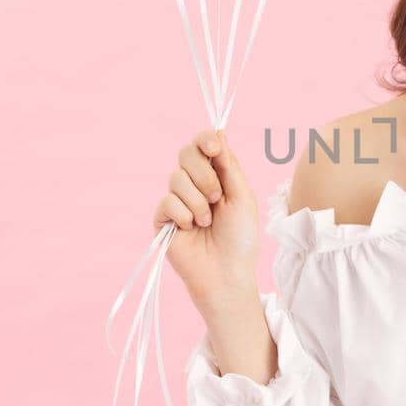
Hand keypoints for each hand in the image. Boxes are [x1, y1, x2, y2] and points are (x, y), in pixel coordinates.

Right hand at [154, 129, 260, 312]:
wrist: (226, 272)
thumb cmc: (241, 238)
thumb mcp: (242, 197)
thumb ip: (229, 166)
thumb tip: (219, 133)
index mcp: (217, 175)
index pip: (204, 145)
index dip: (206, 140)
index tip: (214, 147)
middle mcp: (195, 183)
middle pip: (186, 154)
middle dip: (204, 174)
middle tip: (217, 197)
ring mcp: (177, 200)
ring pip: (176, 178)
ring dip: (198, 202)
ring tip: (207, 222)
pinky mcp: (163, 218)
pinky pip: (167, 201)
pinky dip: (184, 215)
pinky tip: (191, 229)